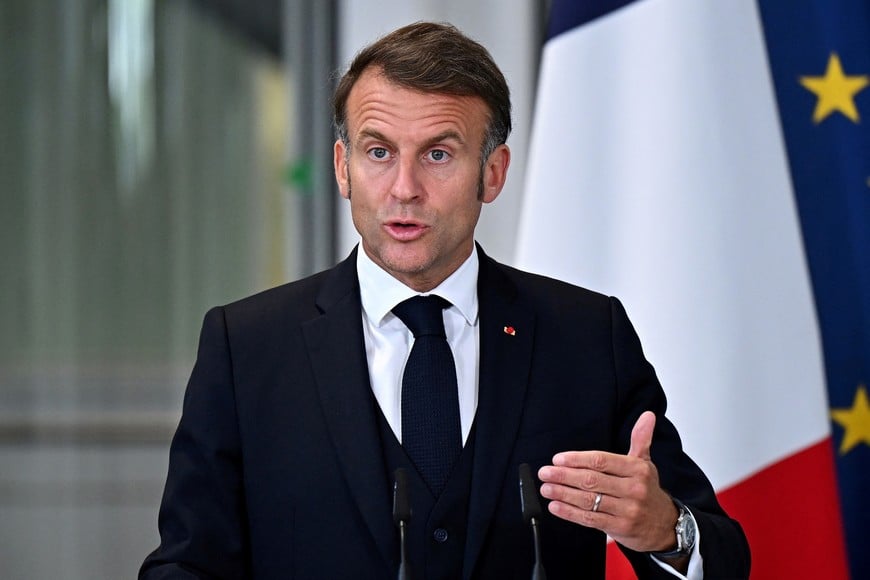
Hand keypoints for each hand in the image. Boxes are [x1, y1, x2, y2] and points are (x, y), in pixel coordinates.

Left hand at [537, 411, 678, 552]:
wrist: (665, 525)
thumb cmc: (648, 490)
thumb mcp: (646, 463)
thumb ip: (640, 438)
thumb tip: (647, 415)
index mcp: (637, 469)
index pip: (601, 461)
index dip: (577, 459)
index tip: (558, 459)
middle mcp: (633, 489)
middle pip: (592, 480)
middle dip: (564, 476)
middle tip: (545, 473)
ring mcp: (627, 510)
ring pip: (589, 500)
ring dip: (563, 494)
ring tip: (546, 489)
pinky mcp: (620, 528)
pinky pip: (590, 519)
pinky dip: (570, 513)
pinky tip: (556, 507)